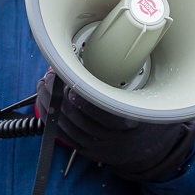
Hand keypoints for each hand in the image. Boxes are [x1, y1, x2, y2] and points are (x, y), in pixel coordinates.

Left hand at [34, 70, 194, 181]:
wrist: (150, 147)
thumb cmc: (146, 113)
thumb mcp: (147, 95)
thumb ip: (131, 77)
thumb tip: (107, 44)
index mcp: (128, 120)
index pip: (95, 105)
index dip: (77, 88)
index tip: (68, 74)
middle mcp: (111, 136)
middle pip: (74, 113)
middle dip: (57, 91)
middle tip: (51, 74)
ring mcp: (96, 145)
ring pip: (63, 123)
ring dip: (49, 102)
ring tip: (45, 84)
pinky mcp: (85, 151)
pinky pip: (60, 134)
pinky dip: (49, 117)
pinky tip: (44, 101)